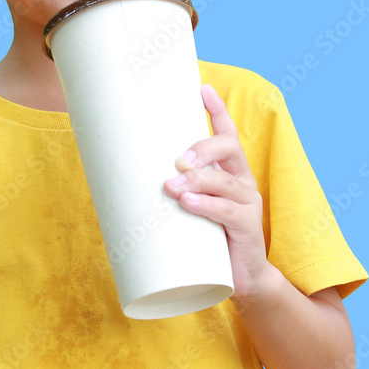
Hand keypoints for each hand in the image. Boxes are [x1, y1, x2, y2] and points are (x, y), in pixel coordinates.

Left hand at [163, 83, 274, 303]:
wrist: (240, 280)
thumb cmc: (208, 238)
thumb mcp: (189, 208)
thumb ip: (169, 191)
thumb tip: (120, 178)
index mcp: (229, 171)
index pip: (228, 133)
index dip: (217, 110)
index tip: (202, 88)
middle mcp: (242, 181)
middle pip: (229, 148)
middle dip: (202, 147)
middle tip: (177, 160)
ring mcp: (248, 203)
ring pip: (225, 182)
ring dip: (196, 180)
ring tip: (171, 187)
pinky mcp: (248, 228)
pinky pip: (229, 212)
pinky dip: (207, 206)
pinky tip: (188, 203)